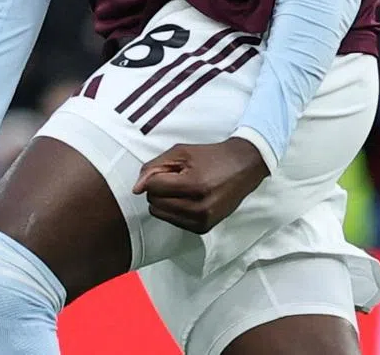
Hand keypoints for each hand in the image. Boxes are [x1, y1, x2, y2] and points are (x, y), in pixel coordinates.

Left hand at [133, 138, 268, 233]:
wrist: (243, 166)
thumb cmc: (211, 156)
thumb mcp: (182, 152)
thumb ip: (154, 166)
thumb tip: (136, 189)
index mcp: (194, 185)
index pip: (153, 188)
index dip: (156, 175)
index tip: (170, 169)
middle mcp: (199, 207)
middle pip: (154, 203)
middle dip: (159, 189)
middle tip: (178, 177)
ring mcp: (202, 221)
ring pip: (161, 214)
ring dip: (165, 200)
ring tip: (183, 188)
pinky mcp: (204, 229)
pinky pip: (173, 222)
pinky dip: (175, 210)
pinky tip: (189, 198)